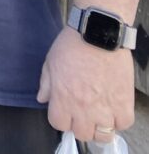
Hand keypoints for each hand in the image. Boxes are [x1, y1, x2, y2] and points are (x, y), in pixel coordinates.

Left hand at [37, 26, 134, 140]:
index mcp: (62, 98)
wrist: (97, 31)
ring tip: (100, 115)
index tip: (66, 111)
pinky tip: (114, 108)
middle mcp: (82, 108)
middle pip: (81, 134)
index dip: (61, 118)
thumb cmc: (72, 43)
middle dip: (80, 125)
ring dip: (100, 127)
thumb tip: (42, 99)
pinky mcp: (123, 103)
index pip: (58, 124)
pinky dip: (119, 119)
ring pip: (103, 135)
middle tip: (84, 113)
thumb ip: (46, 83)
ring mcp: (104, 108)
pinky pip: (123, 123)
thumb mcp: (51, 61)